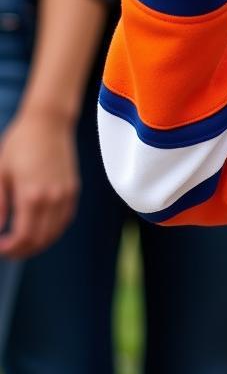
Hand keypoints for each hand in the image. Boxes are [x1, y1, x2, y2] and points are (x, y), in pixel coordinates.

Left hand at [0, 109, 78, 259]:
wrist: (48, 123)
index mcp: (32, 195)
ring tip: (22, 243)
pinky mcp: (73, 190)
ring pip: (55, 232)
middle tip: (7, 250)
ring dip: (38, 243)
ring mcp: (66, 194)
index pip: (24, 236)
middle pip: (41, 239)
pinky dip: (52, 231)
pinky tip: (40, 230)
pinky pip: (64, 220)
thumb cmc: (18, 145)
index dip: (10, 249)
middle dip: (23, 250)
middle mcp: (53, 198)